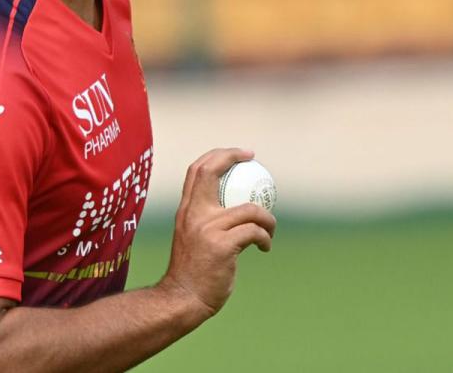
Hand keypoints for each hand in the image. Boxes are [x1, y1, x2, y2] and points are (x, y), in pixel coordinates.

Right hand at [158, 148, 276, 320]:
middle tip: (254, 161)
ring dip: (267, 218)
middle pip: (210, 172)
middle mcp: (193, 214)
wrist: (183, 298)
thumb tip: (233, 206)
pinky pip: (254, 232)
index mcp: (186, 211)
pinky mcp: (221, 246)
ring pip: (248, 209)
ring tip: (270, 229)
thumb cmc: (193, 271)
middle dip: (233, 158)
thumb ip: (205, 219)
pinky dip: (265, 238)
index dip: (218, 155)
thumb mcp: (192, 236)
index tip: (239, 154)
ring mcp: (207, 229)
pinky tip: (264, 247)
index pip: (197, 170)